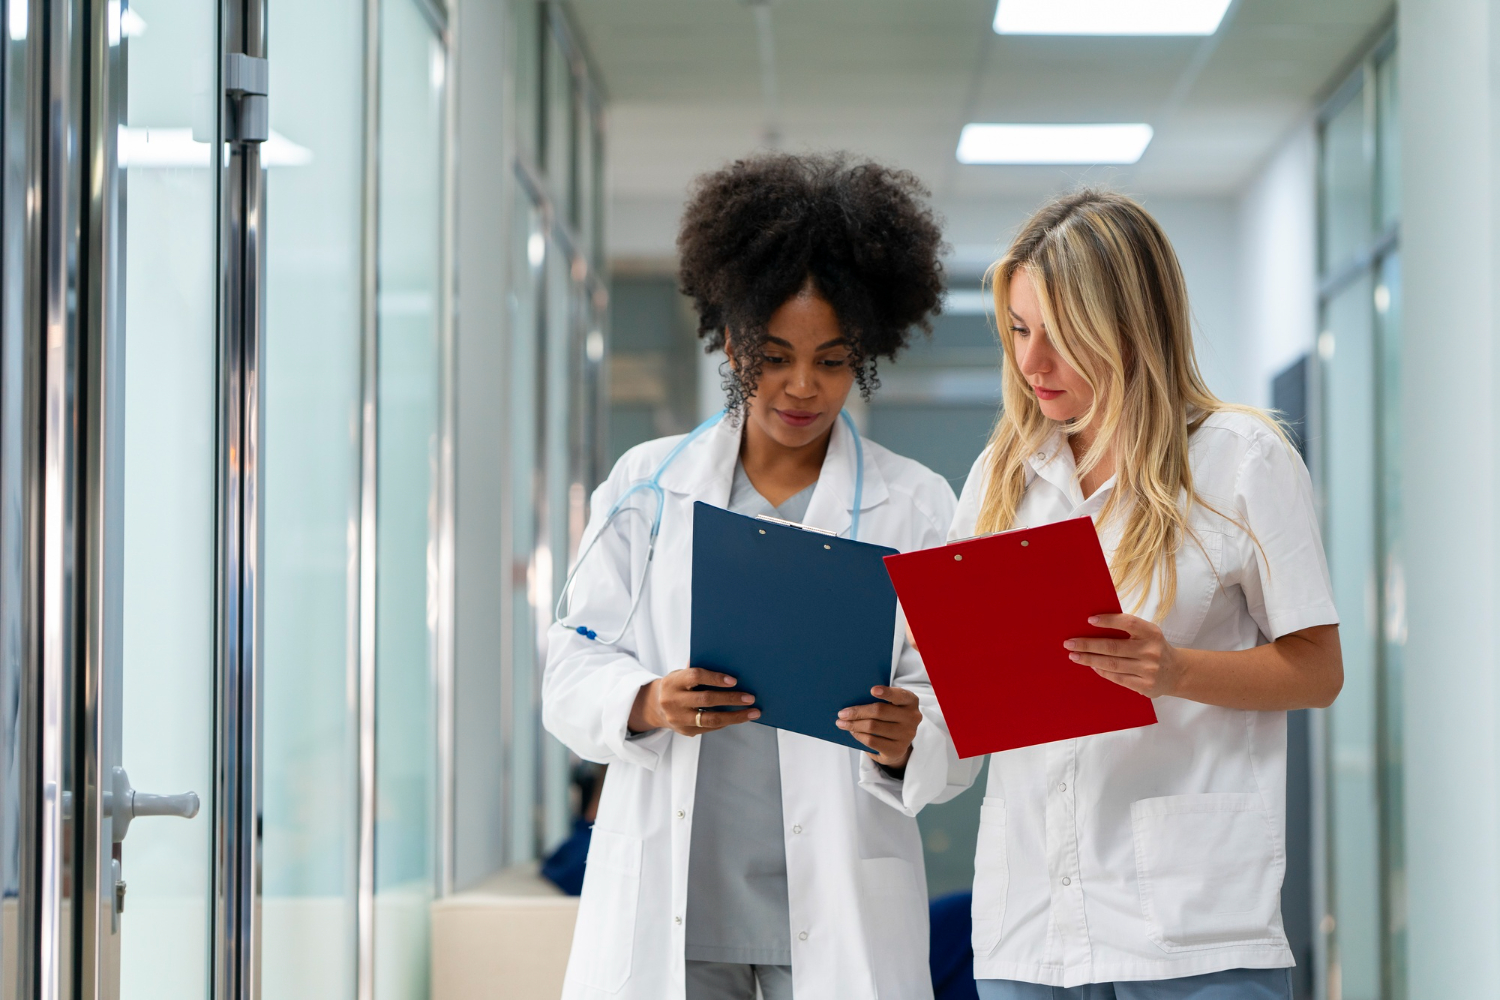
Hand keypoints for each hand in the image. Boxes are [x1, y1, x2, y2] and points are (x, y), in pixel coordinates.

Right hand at [629, 667, 758, 736]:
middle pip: (706, 700)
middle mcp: (673, 701)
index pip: (696, 677)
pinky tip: (739, 717)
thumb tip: (727, 662)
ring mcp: (679, 719)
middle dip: (731, 699)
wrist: (656, 707)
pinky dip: (727, 722)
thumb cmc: (676, 686)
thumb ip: (698, 669)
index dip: (715, 678)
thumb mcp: (681, 674)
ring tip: (752, 713)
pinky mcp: (686, 731)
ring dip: (735, 716)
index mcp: (673, 682)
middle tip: (750, 698)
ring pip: (711, 719)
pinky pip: (711, 728)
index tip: (734, 680)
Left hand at [837, 685, 920, 768]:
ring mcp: (907, 735)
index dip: (887, 692)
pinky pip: (872, 741)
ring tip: (842, 723)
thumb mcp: (890, 705)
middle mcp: (912, 717)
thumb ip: (879, 700)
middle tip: (842, 713)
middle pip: (879, 711)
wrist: (897, 742)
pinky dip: (859, 736)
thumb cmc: (889, 717)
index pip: (899, 695)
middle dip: (857, 712)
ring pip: (873, 727)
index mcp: (910, 701)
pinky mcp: (898, 749)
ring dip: (853, 725)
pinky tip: (853, 732)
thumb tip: (853, 703)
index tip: (872, 690)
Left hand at [1064, 613, 1183, 697]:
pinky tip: (1091, 665)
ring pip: (1112, 664)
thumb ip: (1128, 629)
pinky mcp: (1145, 686)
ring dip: (1090, 659)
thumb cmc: (1154, 648)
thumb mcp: (1148, 634)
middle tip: (1069, 643)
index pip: (1128, 623)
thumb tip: (1094, 625)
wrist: (1178, 673)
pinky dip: (1102, 671)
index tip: (1089, 620)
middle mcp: (1151, 651)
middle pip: (1113, 647)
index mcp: (1152, 633)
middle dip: (1088, 644)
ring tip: (1074, 655)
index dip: (1108, 621)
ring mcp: (1148, 670)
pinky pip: (1117, 678)